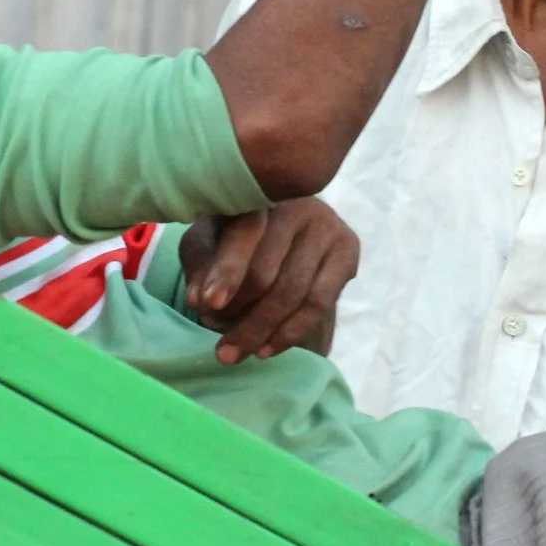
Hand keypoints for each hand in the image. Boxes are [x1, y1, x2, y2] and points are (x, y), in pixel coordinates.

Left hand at [180, 200, 360, 364]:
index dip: (225, 273)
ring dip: (262, 329)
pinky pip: (319, 302)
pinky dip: (290, 332)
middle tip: (219, 346)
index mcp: (255, 193)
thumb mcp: (207, 245)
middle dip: (240, 314)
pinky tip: (267, 348)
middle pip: (266, 271)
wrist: (286, 233)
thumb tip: (198, 299)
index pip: (241, 236)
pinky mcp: (347, 248)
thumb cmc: (235, 239)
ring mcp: (325, 223)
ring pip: (292, 291)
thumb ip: (200, 268)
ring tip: (237, 353)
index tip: (206, 306)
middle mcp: (294, 201)